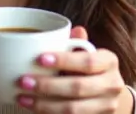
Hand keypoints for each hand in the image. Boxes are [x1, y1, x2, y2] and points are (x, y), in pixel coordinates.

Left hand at [16, 26, 133, 112]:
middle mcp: (112, 85)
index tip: (40, 58)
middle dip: (48, 86)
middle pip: (78, 87)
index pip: (87, 61)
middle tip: (23, 80)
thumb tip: (74, 30)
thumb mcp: (86, 52)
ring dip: (44, 104)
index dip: (64, 60)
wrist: (106, 94)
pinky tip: (32, 108)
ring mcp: (106, 106)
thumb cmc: (89, 67)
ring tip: (23, 97)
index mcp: (110, 61)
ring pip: (73, 109)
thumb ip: (77, 43)